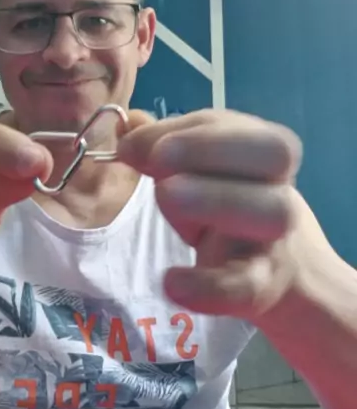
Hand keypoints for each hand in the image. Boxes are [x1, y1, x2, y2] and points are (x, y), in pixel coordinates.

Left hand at [118, 108, 334, 324]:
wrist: (280, 268)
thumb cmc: (229, 202)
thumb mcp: (200, 169)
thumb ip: (164, 141)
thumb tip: (128, 122)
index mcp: (262, 151)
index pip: (234, 123)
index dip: (186, 128)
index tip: (134, 144)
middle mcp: (277, 185)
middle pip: (275, 153)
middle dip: (212, 148)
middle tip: (159, 160)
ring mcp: (274, 237)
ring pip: (271, 212)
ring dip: (217, 199)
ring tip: (168, 196)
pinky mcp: (260, 286)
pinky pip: (245, 285)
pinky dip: (207, 286)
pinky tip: (171, 281)